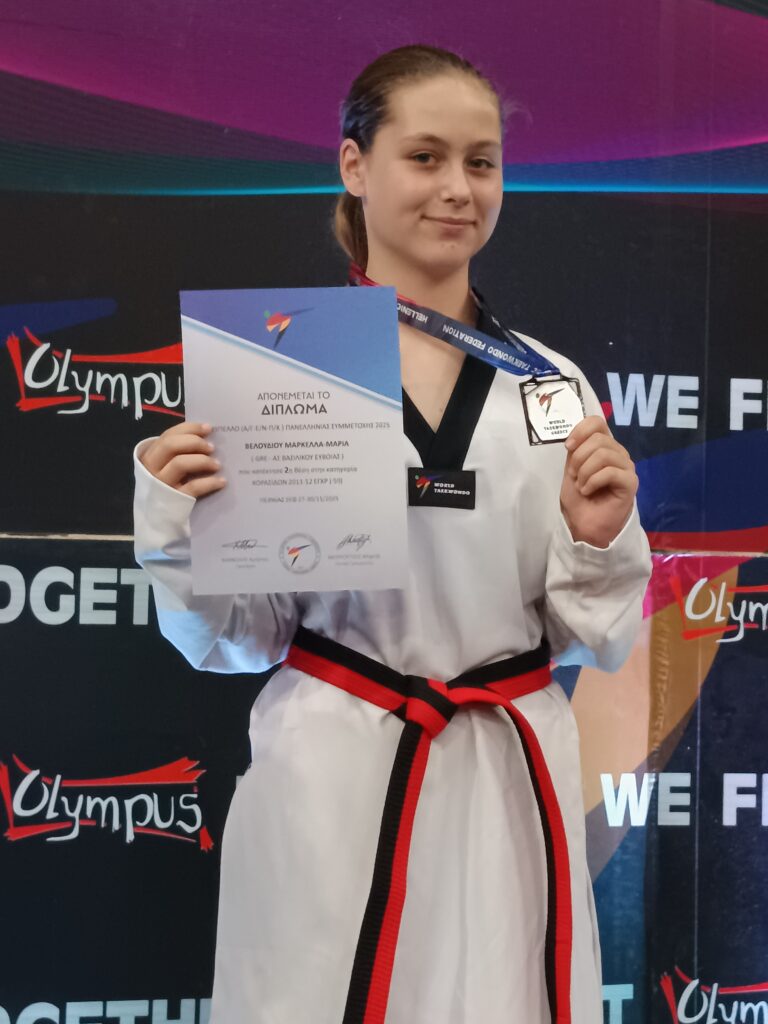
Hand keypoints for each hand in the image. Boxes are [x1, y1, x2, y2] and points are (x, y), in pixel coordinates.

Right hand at [139, 421, 225, 498]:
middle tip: (212, 447)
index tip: (208, 428)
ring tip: (217, 464)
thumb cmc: (166, 491)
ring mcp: (161, 485)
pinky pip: (193, 487)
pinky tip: (221, 481)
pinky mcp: (174, 501)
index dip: (189, 429)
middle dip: (194, 442)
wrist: (157, 524)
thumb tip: (205, 439)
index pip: (167, 436)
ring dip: (202, 460)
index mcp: (149, 457)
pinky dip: (210, 482)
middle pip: (170, 445)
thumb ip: (177, 455)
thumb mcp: (165, 470)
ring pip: (180, 463)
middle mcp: (151, 469)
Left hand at [560, 416, 637, 547]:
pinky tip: (588, 491)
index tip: (568, 447)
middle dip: (579, 458)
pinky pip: (610, 471)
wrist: (584, 525)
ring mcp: (626, 468)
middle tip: (575, 476)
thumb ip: (576, 451)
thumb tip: (577, 437)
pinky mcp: (630, 483)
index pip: (597, 422)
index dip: (580, 430)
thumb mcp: (571, 469)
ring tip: (582, 486)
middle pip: (599, 439)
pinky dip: (593, 481)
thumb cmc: (579, 499)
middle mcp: (618, 454)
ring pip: (604, 454)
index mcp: (605, 447)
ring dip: (584, 472)